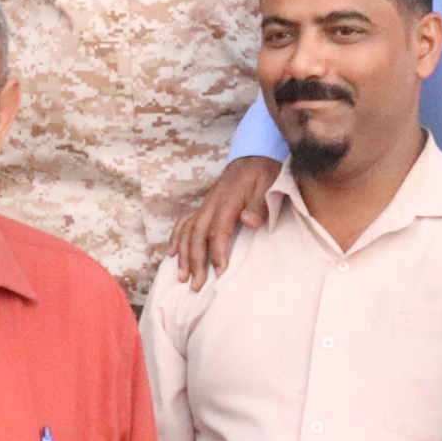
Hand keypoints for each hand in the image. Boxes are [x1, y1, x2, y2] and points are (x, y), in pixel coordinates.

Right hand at [169, 156, 278, 288]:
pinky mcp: (204, 206)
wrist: (255, 156)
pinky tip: (172, 254)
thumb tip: (249, 221)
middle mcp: (212, 203)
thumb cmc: (264, 174)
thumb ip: (259, 204)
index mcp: (228, 200)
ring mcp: (206, 204)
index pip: (219, 229)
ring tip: (182, 277)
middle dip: (196, 261)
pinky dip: (177, 238)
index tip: (220, 272)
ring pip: (188, 230)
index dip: (218, 252)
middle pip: (198, 234)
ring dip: (184, 254)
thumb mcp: (269, 185)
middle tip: (197, 285)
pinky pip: (184, 222)